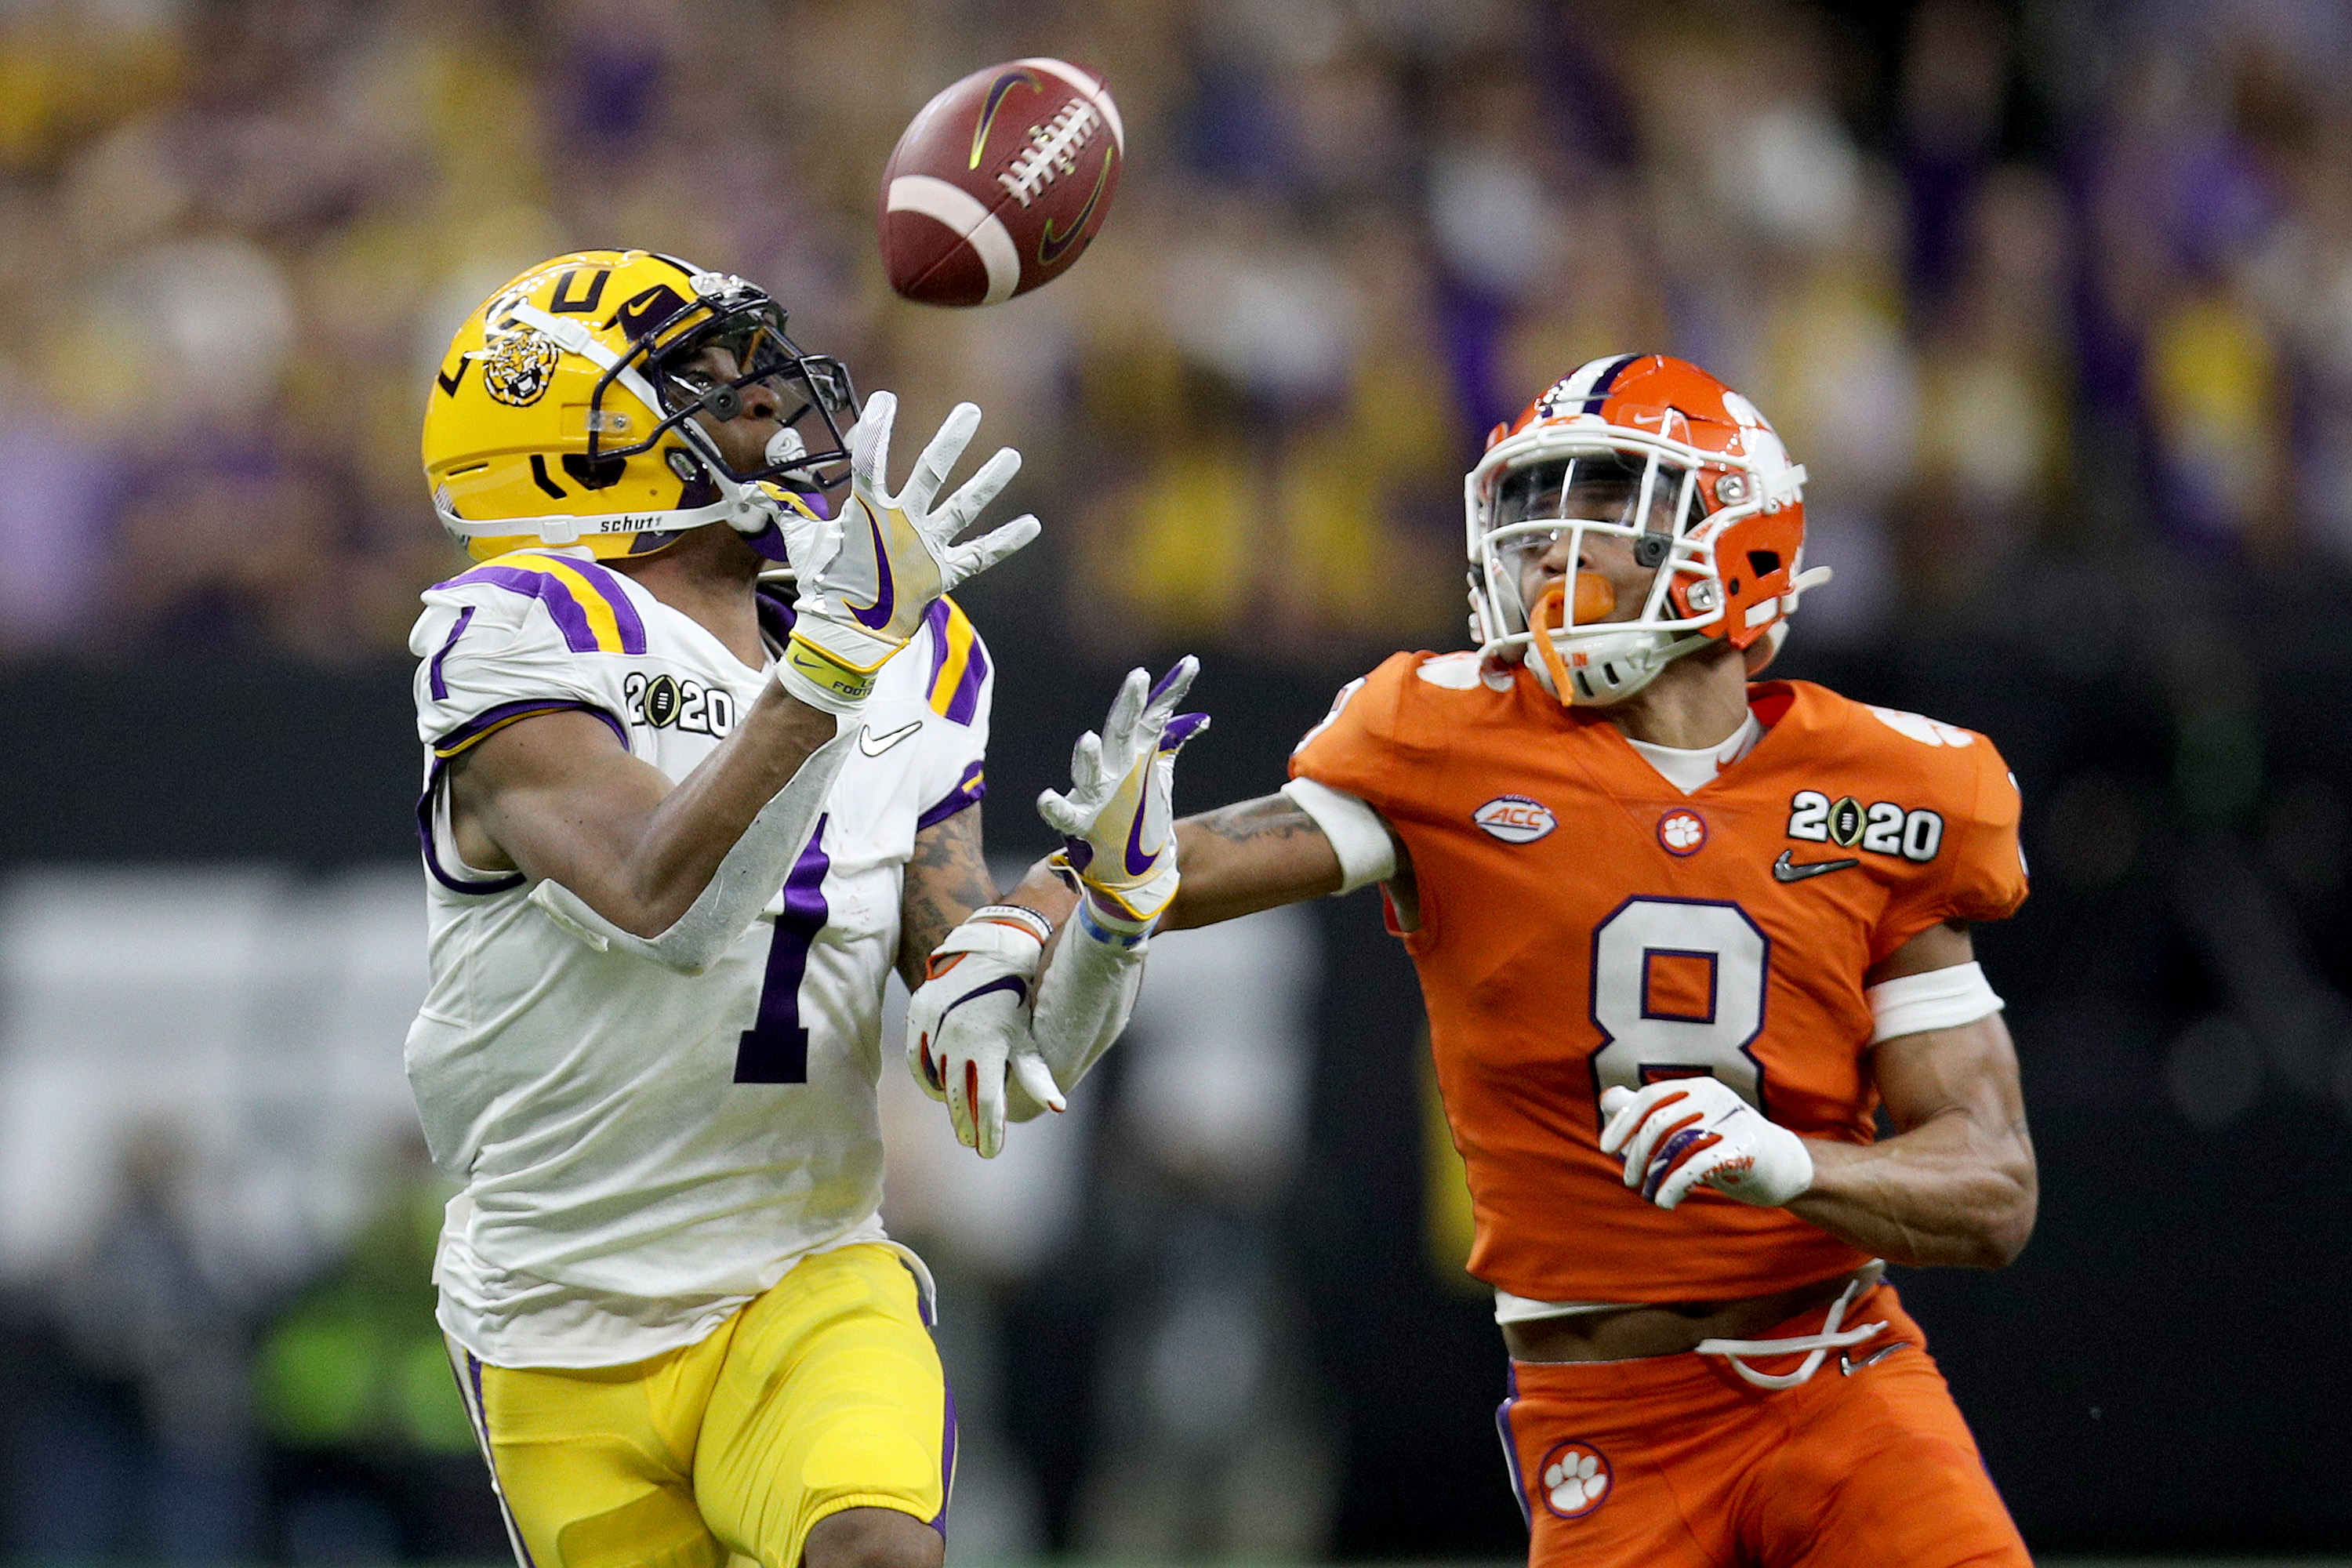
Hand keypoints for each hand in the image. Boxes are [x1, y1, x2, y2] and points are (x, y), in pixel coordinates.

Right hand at [778, 392, 1038, 710]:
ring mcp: (927, 549)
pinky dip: (1007, 541)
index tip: (885, 400)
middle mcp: (902, 525)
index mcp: (867, 512)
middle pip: (931, 471)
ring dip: (989, 480)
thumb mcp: (803, 543)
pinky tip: (1032, 525)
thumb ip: (790, 512)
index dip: (876, 427)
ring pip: (964, 506)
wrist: (845, 635)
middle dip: (952, 439)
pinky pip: (981, 555)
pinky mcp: (944, 574)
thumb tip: (762, 493)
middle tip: (971, 411)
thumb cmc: (823, 586)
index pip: (869, 458)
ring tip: (1012, 457)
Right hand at [906, 910, 1064, 1157]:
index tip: (990, 1153)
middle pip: (959, 1097)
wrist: (989, 948)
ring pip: (937, 1079)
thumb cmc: (1017, 997)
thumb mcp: (1027, 1035)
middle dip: (966, 1126)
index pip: (986, 1102)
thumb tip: (1058, 1109)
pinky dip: (928, 1078)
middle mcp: (958, 1038)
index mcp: (989, 1045)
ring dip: (949, 1103)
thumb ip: (1037, 1074)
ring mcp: (934, 1027)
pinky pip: (917, 1059)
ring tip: (961, 1121)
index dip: (988, 1131)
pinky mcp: (918, 1015)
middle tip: (972, 1144)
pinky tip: (940, 1091)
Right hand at [1038, 659, 1208, 931]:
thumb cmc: (1138, 809)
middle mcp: (1113, 767)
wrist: (1126, 863)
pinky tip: (1045, 798)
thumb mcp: (1157, 772)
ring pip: (1089, 770)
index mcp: (1133, 753)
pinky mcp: (1079, 823)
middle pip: (1120, 731)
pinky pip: (1063, 814)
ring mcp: (1094, 793)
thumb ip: (1172, 741)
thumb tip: (1203, 719)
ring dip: (1088, 757)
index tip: (1191, 663)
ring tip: (1089, 739)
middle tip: (1139, 676)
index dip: (1171, 691)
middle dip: (1128, 705)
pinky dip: (1052, 807)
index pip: (1153, 715)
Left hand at [1598, 1079, 1813, 1209]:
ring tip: (1649, 1195)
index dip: (1624, 1123)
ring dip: (1655, 1174)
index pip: (1650, 1099)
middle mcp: (1715, 1097)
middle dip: (1637, 1154)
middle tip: (1631, 1181)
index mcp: (1697, 1088)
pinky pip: (1699, 1164)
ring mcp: (1734, 1120)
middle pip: (1660, 1123)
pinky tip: (1665, 1202)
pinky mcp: (1747, 1147)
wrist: (1783, 1167)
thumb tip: (1607, 1098)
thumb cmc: (1724, 1146)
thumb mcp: (1686, 1127)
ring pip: (1678, 1145)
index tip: (1605, 1148)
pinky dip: (1674, 1184)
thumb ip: (1648, 1112)